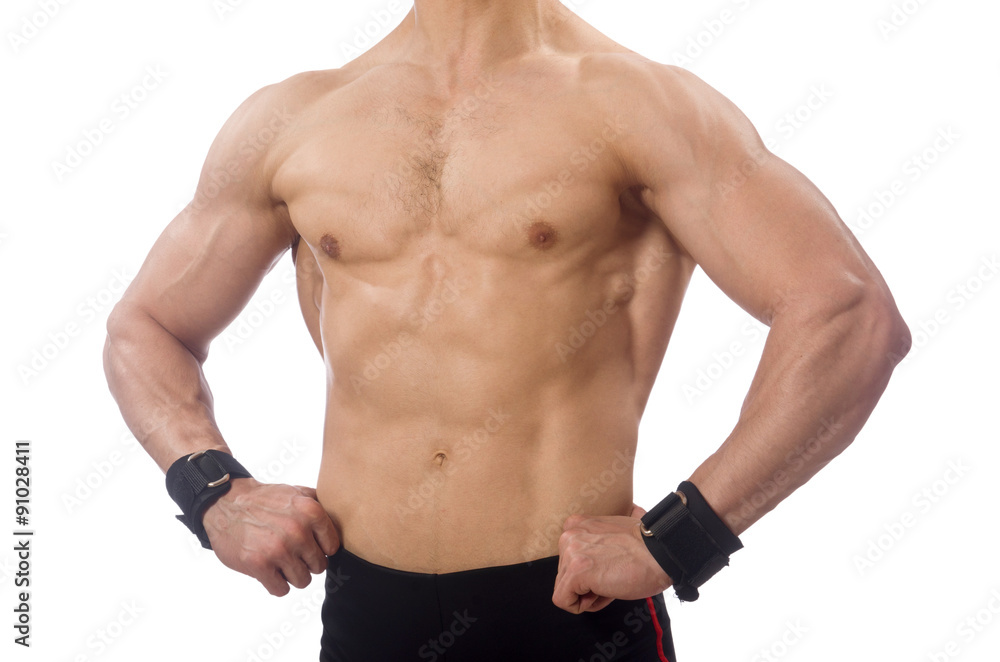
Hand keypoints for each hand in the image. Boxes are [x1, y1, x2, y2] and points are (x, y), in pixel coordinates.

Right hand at [201, 478, 340, 595]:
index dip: (320, 549)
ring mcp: (278, 549)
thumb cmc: (265, 500)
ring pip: (302, 581)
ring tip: (279, 560)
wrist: (226, 503)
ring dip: (291, 575)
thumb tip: (344, 520)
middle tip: (290, 552)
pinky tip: (268, 570)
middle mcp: (298, 531)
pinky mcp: (259, 565)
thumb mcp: (297, 492)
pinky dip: (275, 584)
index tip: (308, 545)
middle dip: (306, 562)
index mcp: (311, 512)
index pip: (333, 548)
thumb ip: (321, 505)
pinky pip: (281, 590)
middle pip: (319, 567)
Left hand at [552, 503, 671, 613]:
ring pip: (564, 590)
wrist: (662, 553)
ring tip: (611, 583)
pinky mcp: (577, 571)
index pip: (568, 561)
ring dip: (588, 595)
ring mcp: (571, 552)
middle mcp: (569, 534)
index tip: (608, 569)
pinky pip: (563, 601)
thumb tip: (587, 564)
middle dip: (586, 585)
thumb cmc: (643, 549)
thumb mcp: (609, 537)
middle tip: (612, 577)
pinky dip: (582, 606)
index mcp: (576, 524)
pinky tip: (604, 593)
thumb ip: (591, 544)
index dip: (588, 574)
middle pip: (564, 575)